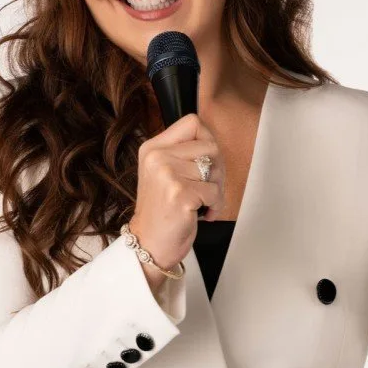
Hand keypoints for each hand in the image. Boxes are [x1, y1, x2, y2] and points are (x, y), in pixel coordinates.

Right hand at [129, 113, 225, 278]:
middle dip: (218, 169)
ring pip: (215, 168)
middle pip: (211, 146)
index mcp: (153, 147)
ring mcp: (167, 174)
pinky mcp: (179, 194)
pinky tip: (202, 213)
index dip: (208, 140)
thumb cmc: (162, 210)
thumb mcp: (164, 172)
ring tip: (203, 202)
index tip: (205, 161)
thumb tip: (213, 140)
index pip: (193, 123)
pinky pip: (215, 192)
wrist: (148, 244)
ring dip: (217, 189)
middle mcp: (157, 157)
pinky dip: (215, 206)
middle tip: (208, 188)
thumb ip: (184, 153)